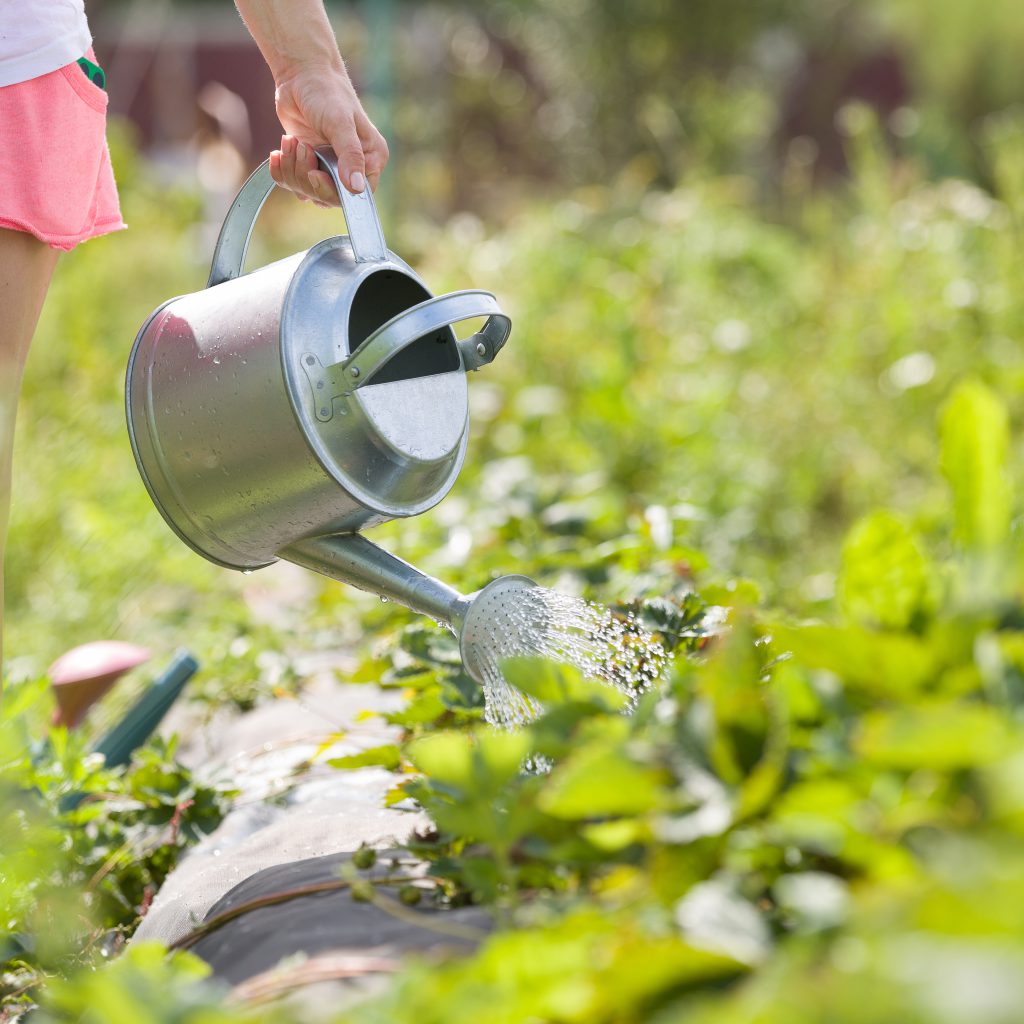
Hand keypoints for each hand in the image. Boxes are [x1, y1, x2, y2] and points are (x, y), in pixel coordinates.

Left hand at [268, 65, 388, 205]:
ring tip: (290, 142)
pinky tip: (279, 151)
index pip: (356, 196)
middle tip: (302, 148)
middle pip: (328, 197)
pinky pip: (292, 183)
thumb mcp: (340, 123)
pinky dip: (281, 170)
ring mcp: (329, 168)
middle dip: (307, 176)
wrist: (301, 75)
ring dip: (292, 169)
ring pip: (307, 192)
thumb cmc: (326, 92)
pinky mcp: (308, 165)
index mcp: (371, 160)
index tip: (315, 173)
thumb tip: (357, 188)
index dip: (332, 190)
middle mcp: (353, 168)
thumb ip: (350, 156)